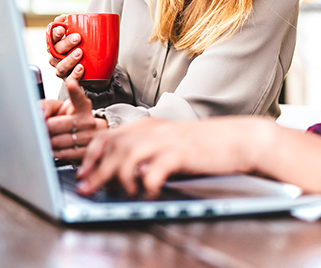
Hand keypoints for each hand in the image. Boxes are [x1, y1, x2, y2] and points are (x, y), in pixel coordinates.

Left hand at [44, 64, 107, 161]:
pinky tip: (53, 148)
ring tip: (47, 138)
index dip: (74, 89)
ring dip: (48, 141)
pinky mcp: (87, 151)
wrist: (83, 136)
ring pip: (60, 140)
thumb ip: (45, 106)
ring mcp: (89, 136)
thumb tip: (39, 115)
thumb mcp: (57, 108)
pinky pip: (66, 153)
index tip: (70, 83)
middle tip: (42, 127)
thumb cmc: (67, 119)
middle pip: (58, 124)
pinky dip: (55, 152)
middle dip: (45, 127)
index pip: (78, 96)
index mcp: (82, 106)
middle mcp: (88, 120)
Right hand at [46, 15, 81, 78]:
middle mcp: (55, 57)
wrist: (93, 70)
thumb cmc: (84, 48)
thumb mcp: (81, 36)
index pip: (51, 37)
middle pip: (55, 51)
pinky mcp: (69, 80)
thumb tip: (68, 17)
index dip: (54, 33)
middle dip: (65, 43)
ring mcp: (61, 69)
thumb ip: (76, 26)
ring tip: (79, 52)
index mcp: (56, 44)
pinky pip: (70, 80)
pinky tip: (81, 68)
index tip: (62, 28)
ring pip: (61, 66)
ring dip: (69, 59)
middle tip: (77, 38)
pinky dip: (74, 75)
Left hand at [76, 116, 277, 197]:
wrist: (238, 139)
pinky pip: (154, 170)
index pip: (108, 136)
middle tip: (87, 190)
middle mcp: (153, 130)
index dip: (91, 156)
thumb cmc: (204, 145)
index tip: (82, 174)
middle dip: (95, 171)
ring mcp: (167, 140)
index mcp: (148, 126)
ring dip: (118, 178)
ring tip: (120, 193)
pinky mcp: (182, 153)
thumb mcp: (169, 143)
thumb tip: (122, 173)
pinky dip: (146, 185)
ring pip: (128, 156)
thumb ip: (147, 152)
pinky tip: (150, 193)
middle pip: (113, 147)